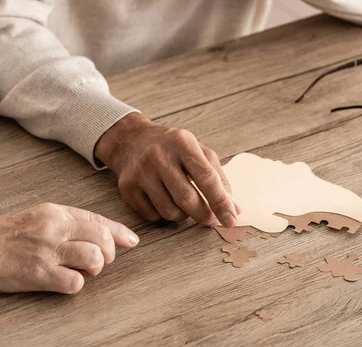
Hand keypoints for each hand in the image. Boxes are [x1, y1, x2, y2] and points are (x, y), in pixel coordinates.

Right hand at [0, 203, 138, 293]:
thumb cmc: (8, 234)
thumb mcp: (41, 215)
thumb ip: (71, 221)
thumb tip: (106, 231)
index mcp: (56, 212)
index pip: (98, 220)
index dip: (119, 232)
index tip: (132, 241)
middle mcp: (55, 229)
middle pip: (102, 239)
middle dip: (109, 252)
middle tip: (99, 260)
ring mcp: (48, 252)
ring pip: (94, 259)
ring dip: (95, 268)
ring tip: (84, 270)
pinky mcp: (39, 275)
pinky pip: (74, 283)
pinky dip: (76, 284)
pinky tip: (66, 280)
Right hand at [94, 113, 240, 226]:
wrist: (131, 140)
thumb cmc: (172, 148)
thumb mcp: (198, 152)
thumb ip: (219, 178)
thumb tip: (234, 209)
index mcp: (182, 143)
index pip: (206, 177)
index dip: (221, 202)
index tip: (231, 219)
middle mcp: (159, 156)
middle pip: (187, 199)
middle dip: (204, 215)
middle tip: (212, 220)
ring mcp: (141, 172)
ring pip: (170, 212)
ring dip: (183, 215)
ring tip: (184, 203)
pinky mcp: (127, 187)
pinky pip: (153, 215)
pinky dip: (164, 215)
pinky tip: (165, 201)